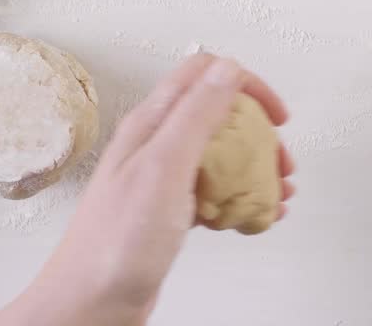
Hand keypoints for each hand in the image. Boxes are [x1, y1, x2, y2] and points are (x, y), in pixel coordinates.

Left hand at [0, 54, 295, 325]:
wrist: (90, 304)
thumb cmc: (116, 243)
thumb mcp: (164, 166)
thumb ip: (196, 114)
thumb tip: (227, 70)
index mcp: (151, 123)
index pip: (204, 74)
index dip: (247, 86)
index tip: (275, 115)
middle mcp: (155, 144)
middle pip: (219, 115)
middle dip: (258, 131)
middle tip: (280, 160)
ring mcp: (162, 178)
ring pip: (220, 154)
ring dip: (255, 166)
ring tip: (277, 191)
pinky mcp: (168, 210)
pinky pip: (214, 191)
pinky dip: (241, 197)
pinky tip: (255, 215)